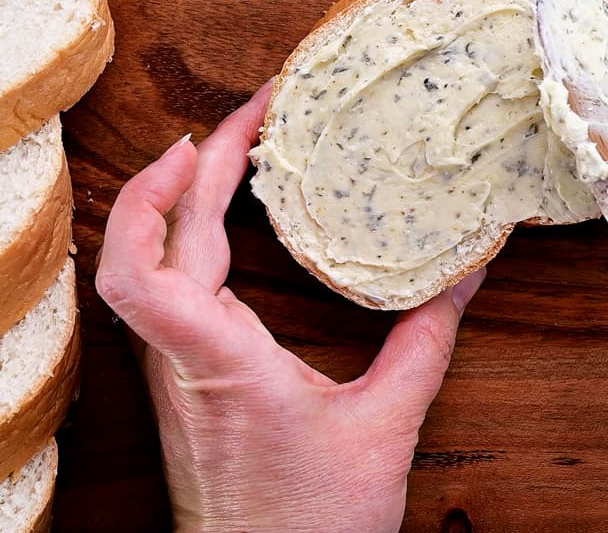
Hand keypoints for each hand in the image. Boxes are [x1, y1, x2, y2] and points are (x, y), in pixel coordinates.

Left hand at [96, 82, 484, 532]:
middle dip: (193, 163)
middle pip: (149, 241)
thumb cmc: (311, 525)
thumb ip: (427, 342)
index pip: (141, 266)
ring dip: (180, 197)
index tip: (205, 138)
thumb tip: (466, 270)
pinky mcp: (189, 382)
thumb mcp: (385, 427)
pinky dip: (188, 237)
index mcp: (218, 362)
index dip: (157, 190)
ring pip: (148, 264)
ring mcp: (176, 371)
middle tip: (256, 114)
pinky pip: (168, 290)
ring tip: (236, 150)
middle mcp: (182, 359)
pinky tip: (226, 223)